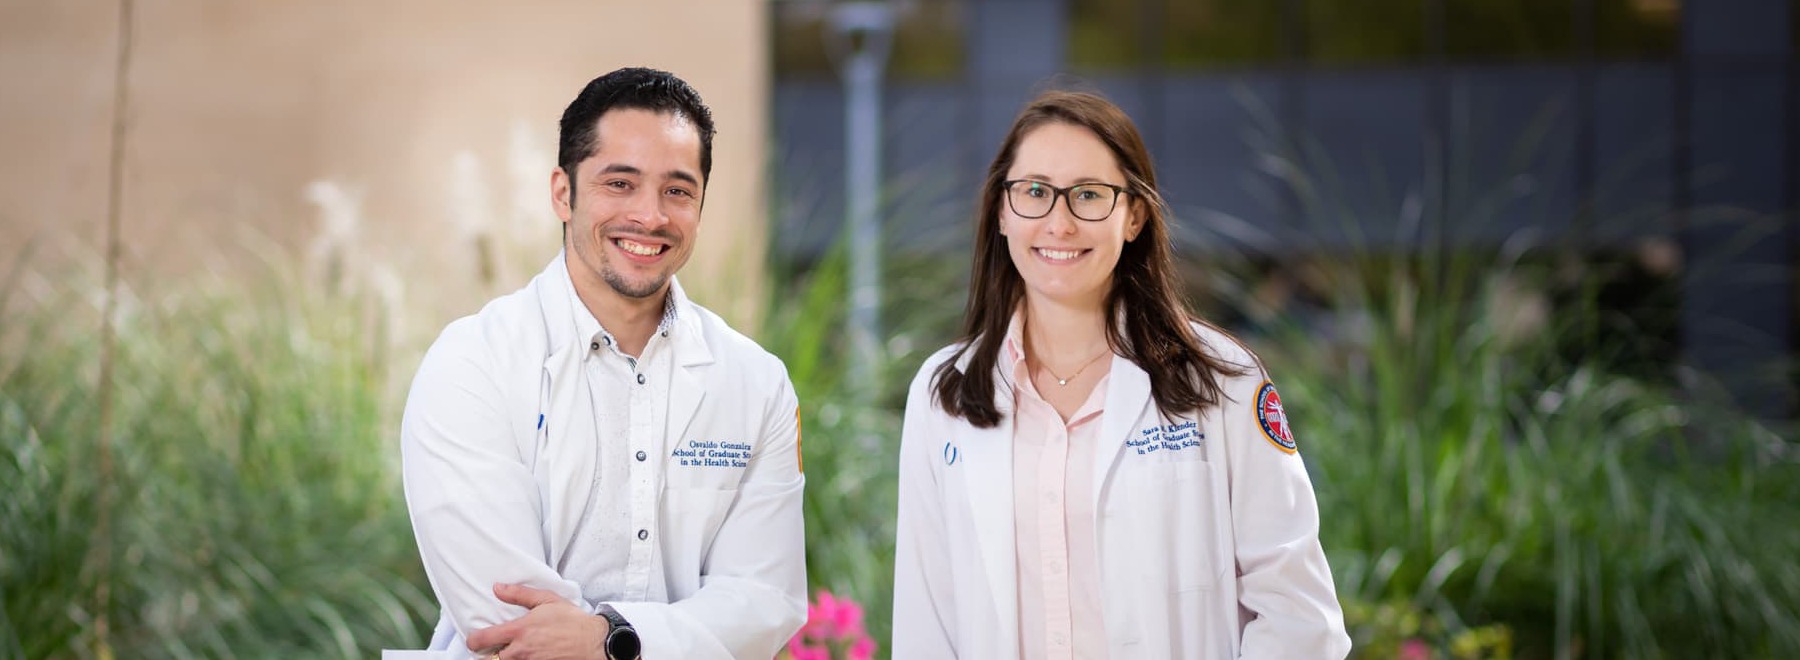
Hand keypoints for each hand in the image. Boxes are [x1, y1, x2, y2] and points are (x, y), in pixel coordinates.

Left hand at [466, 583, 608, 659]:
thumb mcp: (547, 600)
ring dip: (507, 657)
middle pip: (491, 658)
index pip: (482, 640)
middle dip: (491, 653)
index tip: (475, 639)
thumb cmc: (572, 621)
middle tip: (497, 646)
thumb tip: (498, 588)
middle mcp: (520, 651)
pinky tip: (528, 655)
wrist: (593, 642)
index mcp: (519, 631)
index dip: (473, 641)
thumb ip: (520, 594)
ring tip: (515, 650)